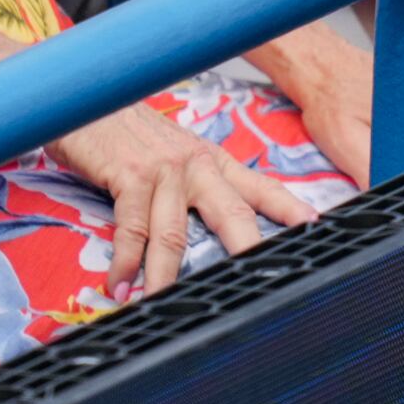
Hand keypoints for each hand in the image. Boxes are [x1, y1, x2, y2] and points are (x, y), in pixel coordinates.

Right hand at [51, 102, 317, 294]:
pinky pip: (131, 228)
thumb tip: (210, 222)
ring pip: (173, 234)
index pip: (260, 187)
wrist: (89, 96)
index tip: (314, 228)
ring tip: (167, 307)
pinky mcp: (128, 176)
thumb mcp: (174, 151)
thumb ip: (195, 183)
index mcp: (212, 161)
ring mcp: (163, 172)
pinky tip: (121, 286)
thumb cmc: (129, 131)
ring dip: (166, 277)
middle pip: (232, 214)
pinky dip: (125, 262)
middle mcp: (195, 165)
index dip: (289, 208)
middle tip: (262, 282)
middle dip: (249, 250)